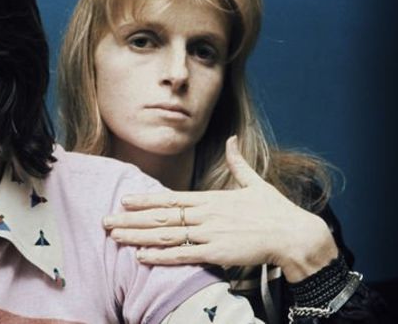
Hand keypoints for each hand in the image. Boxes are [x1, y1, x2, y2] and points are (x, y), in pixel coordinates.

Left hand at [102, 136, 337, 281]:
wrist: (293, 234)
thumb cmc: (275, 211)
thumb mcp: (254, 183)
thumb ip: (237, 162)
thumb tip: (233, 139)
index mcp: (210, 199)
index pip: (170, 199)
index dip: (145, 201)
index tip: (124, 201)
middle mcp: (204, 214)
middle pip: (160, 217)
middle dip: (130, 220)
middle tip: (105, 221)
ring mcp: (208, 233)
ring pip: (164, 235)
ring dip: (137, 237)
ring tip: (114, 237)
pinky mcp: (216, 253)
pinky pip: (182, 255)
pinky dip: (160, 257)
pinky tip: (140, 257)